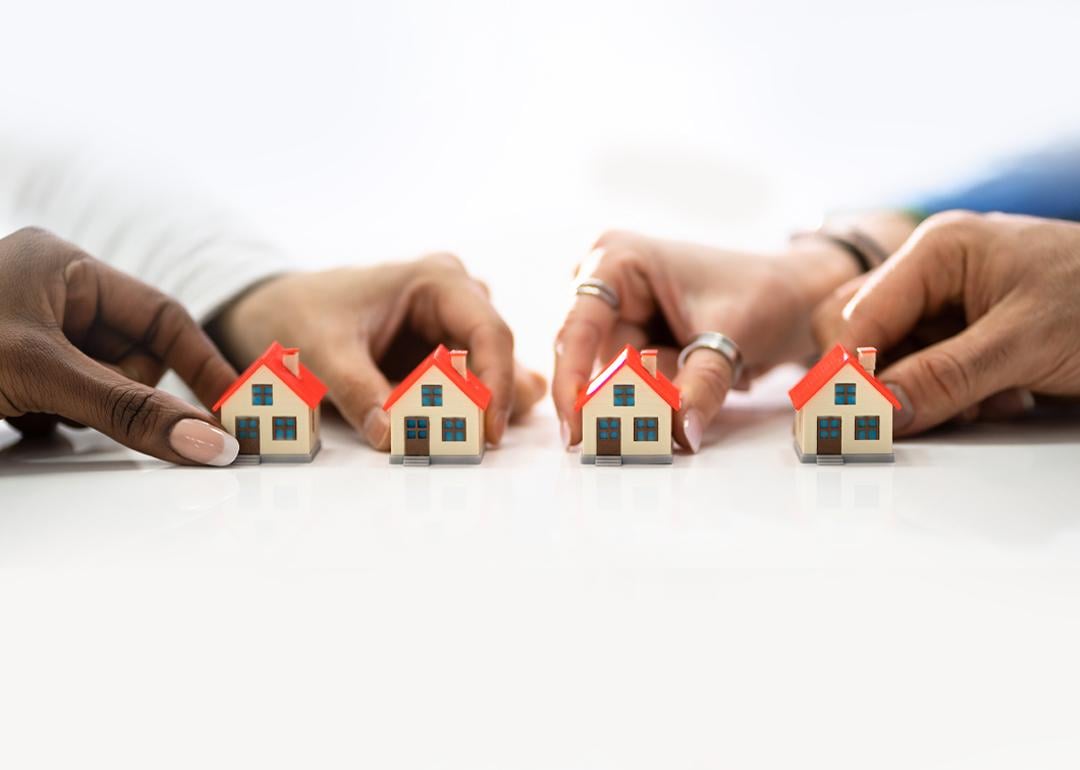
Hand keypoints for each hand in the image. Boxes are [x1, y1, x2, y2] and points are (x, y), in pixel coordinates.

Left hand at [0, 228, 239, 464]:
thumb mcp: (42, 374)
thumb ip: (127, 409)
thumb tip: (205, 440)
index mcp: (64, 266)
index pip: (163, 316)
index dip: (202, 363)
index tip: (232, 410)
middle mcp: (53, 294)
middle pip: (137, 358)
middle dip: (120, 391)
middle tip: (78, 405)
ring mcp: (34, 334)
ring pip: (106, 386)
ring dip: (84, 410)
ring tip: (32, 406)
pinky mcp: (17, 373)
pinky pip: (71, 403)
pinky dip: (54, 419)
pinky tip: (18, 416)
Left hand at [207, 253, 545, 449]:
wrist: (271, 311)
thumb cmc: (297, 315)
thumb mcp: (321, 351)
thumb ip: (358, 390)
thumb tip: (392, 436)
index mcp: (436, 280)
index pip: (490, 332)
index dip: (496, 383)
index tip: (489, 430)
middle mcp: (455, 299)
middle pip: (495, 355)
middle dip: (490, 401)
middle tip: (477, 445)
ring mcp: (450, 326)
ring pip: (487, 374)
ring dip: (479, 409)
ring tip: (467, 440)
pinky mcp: (441, 355)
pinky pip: (466, 388)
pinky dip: (462, 412)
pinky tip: (456, 432)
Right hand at [552, 229, 861, 450]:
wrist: (798, 297)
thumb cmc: (765, 294)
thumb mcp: (732, 336)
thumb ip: (701, 384)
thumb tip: (678, 432)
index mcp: (617, 259)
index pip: (579, 328)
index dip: (572, 381)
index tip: (576, 429)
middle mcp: (606, 283)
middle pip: (594, 359)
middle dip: (622, 398)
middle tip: (649, 429)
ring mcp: (618, 314)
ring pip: (615, 380)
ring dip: (649, 401)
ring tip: (697, 392)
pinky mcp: (634, 343)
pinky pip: (633, 387)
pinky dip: (658, 401)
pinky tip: (687, 395)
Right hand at [813, 212, 1079, 434]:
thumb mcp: (1024, 344)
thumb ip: (943, 377)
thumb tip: (876, 412)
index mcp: (938, 248)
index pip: (857, 315)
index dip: (848, 370)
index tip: (845, 421)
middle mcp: (933, 270)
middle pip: (860, 334)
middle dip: (886, 381)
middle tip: (912, 416)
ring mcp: (949, 301)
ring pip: (893, 358)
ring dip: (925, 392)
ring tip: (989, 401)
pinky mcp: (965, 330)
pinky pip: (927, 369)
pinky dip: (952, 395)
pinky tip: (1001, 397)